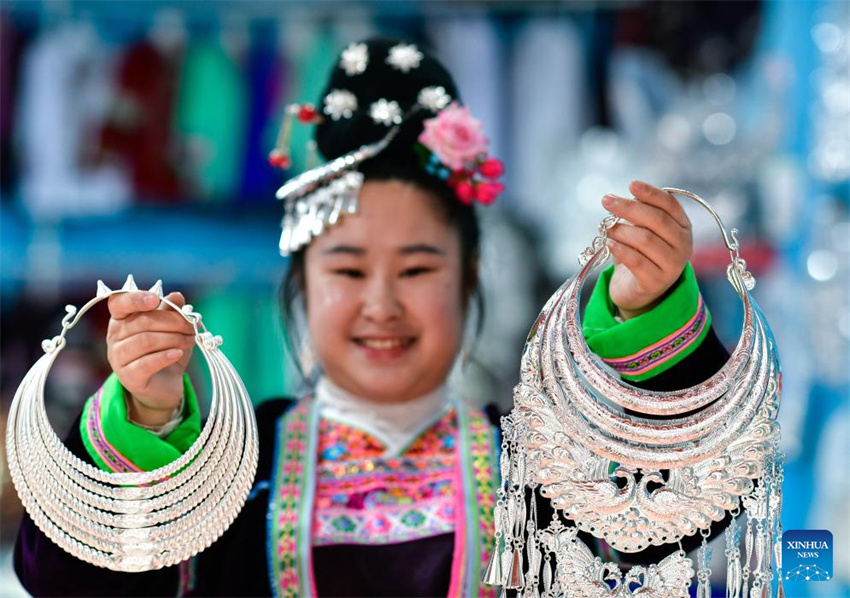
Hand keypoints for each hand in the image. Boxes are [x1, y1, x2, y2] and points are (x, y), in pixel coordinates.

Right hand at [106, 290, 194, 425]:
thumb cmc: (165, 351)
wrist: (164, 386)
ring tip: (190, 340)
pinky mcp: (128, 377)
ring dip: (173, 338)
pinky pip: (145, 363)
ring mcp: (118, 357)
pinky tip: (179, 354)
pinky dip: (165, 356)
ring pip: (145, 341)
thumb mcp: (172, 329)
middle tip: (192, 326)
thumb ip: (171, 311)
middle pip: (142, 321)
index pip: (119, 303)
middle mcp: (114, 336)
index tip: (155, 299)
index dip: (135, 298)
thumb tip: (177, 296)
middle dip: (173, 321)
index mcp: (122, 319)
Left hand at [601, 181, 692, 319]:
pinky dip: (620, 248)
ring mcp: (672, 266)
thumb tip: (620, 199)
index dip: (651, 193)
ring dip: (621, 230)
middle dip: (629, 207)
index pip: (670, 204)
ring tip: (606, 228)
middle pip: (657, 220)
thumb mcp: (640, 229)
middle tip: (607, 200)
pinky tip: (609, 243)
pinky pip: (636, 260)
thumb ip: (637, 214)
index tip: (631, 184)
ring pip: (645, 240)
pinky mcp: (656, 282)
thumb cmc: (638, 253)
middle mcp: (683, 245)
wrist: (635, 289)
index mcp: (682, 226)